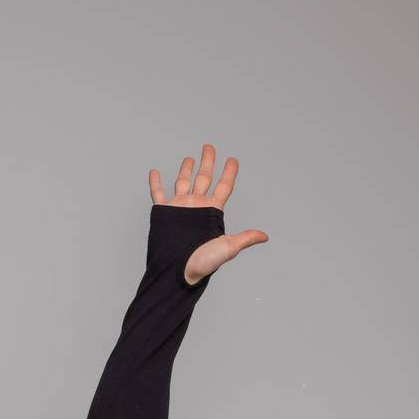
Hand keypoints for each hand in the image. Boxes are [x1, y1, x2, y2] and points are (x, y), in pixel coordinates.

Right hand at [148, 143, 267, 284]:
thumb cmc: (202, 263)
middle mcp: (196, 206)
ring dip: (186, 170)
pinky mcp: (164, 213)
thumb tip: (264, 236)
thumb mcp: (228, 248)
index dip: (229, 172)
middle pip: (204, 177)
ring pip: (183, 182)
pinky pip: (158, 194)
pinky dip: (155, 183)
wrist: (178, 271)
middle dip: (207, 162)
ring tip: (189, 159)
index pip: (223, 186)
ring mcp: (180, 208)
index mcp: (212, 211)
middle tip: (209, 147)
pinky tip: (155, 172)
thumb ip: (244, 238)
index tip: (233, 160)